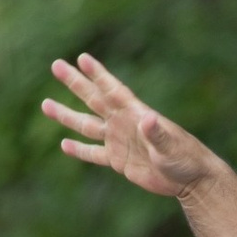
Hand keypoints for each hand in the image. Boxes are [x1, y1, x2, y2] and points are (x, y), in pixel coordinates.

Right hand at [42, 52, 218, 201]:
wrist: (190, 179)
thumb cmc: (185, 158)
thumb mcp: (171, 146)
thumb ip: (157, 133)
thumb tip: (148, 118)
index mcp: (135, 114)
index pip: (112, 89)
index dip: (97, 74)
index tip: (81, 58)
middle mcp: (123, 123)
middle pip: (94, 100)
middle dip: (75, 83)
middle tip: (56, 65)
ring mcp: (119, 141)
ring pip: (87, 126)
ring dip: (67, 116)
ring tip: (45, 104)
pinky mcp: (119, 160)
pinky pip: (94, 154)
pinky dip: (79, 150)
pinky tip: (64, 144)